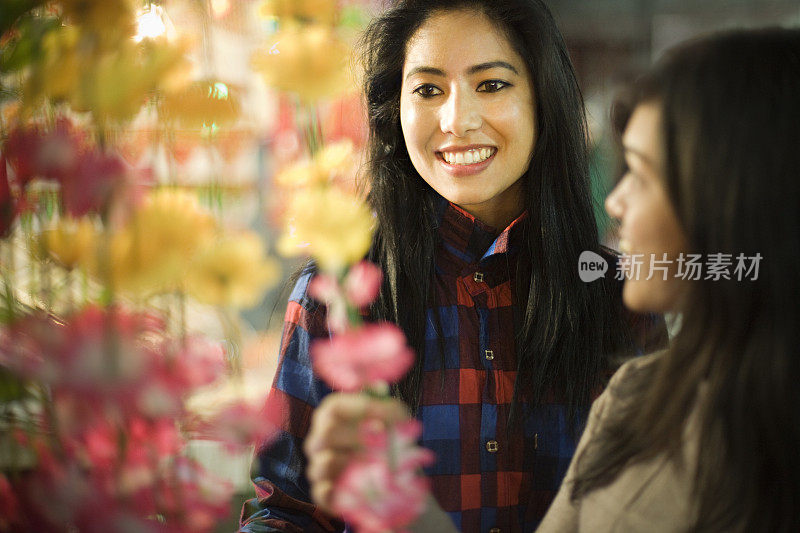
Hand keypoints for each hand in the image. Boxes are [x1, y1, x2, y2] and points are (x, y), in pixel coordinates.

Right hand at [304, 392, 409, 512]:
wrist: (391, 473)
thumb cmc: (388, 437)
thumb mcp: (392, 416)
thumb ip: (384, 402)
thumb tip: (380, 387)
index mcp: (330, 414)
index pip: (334, 407)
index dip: (360, 410)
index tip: (387, 418)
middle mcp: (318, 438)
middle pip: (326, 434)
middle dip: (357, 438)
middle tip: (383, 442)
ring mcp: (317, 466)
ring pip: (322, 464)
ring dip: (354, 465)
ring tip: (380, 466)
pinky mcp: (322, 493)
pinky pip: (324, 493)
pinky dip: (345, 492)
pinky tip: (367, 488)